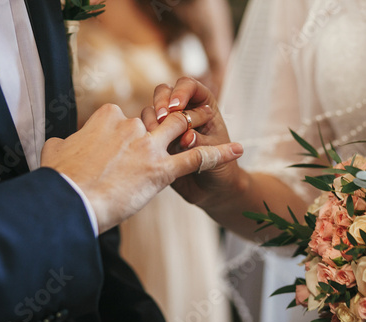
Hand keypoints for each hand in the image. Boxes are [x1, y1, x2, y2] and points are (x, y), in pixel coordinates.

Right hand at [41, 103, 241, 232]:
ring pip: (180, 129)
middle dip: (167, 123)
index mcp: (106, 117)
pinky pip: (197, 158)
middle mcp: (131, 126)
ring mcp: (149, 147)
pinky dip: (219, 153)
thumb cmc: (60, 181)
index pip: (126, 116)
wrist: (69, 203)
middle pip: (158, 118)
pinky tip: (236, 150)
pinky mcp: (162, 170)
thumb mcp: (56, 153)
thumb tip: (58, 142)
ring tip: (204, 132)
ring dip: (195, 128)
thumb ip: (61, 143)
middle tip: (167, 140)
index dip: (131, 132)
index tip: (127, 147)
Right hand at [144, 77, 245, 209]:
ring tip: (156, 134)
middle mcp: (183, 111)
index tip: (177, 107)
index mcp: (203, 105)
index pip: (188, 86)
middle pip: (164, 92)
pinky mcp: (156, 142)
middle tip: (162, 118)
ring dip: (152, 119)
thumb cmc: (221, 169)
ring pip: (151, 110)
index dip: (181, 92)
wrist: (212, 191)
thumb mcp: (216, 155)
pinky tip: (148, 147)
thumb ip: (201, 144)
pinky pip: (144, 132)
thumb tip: (186, 138)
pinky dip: (144, 136)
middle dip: (161, 102)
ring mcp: (168, 126)